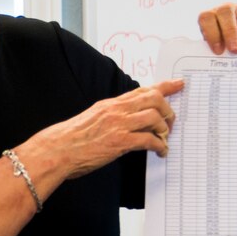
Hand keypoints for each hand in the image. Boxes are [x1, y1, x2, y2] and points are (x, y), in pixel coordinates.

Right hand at [25, 79, 184, 180]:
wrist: (57, 150)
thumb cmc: (71, 138)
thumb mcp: (92, 118)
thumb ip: (111, 116)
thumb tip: (128, 119)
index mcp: (110, 104)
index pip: (143, 89)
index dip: (165, 86)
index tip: (179, 84)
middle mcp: (117, 110)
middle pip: (154, 99)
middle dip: (168, 110)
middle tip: (171, 122)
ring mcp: (119, 125)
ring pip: (154, 117)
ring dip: (165, 129)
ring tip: (164, 139)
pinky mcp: (120, 142)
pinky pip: (149, 139)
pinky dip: (160, 146)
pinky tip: (160, 151)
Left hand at [197, 2, 236, 54]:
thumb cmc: (228, 47)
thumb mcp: (219, 47)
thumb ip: (217, 51)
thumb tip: (216, 62)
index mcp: (212, 16)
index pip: (206, 18)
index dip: (210, 33)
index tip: (217, 51)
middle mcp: (227, 10)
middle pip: (225, 12)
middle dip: (229, 32)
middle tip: (233, 50)